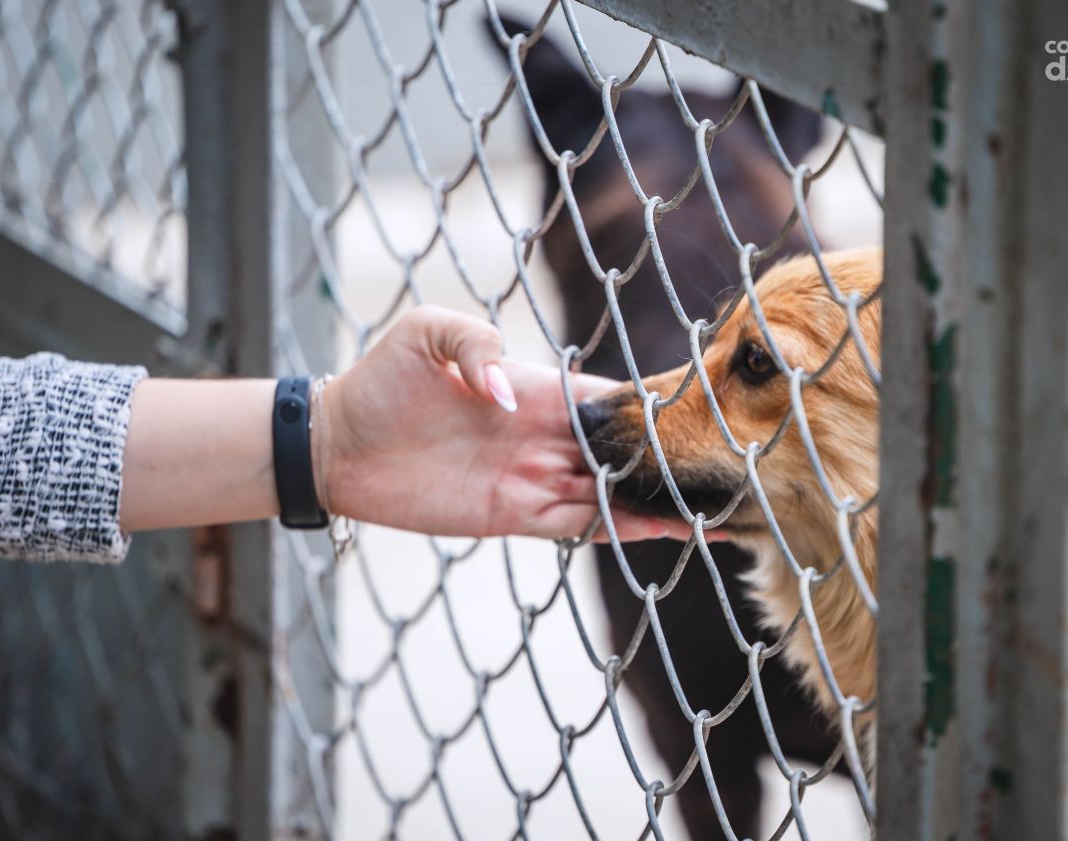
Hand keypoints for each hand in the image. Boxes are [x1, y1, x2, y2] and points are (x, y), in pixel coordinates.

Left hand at [317, 306, 692, 540]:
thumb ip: (474, 345)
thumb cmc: (380, 381)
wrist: (338, 446)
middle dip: (670, 460)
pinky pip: (577, 526)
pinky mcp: (510, 516)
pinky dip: (620, 530)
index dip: (653, 405)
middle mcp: (544, 437)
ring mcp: (531, 479)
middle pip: (623, 452)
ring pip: (611, 494)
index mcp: (535, 391)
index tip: (702, 409)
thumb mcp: (426, 334)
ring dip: (658, 501)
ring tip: (713, 507)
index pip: (609, 399)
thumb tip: (511, 398)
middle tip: (729, 467)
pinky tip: (661, 532)